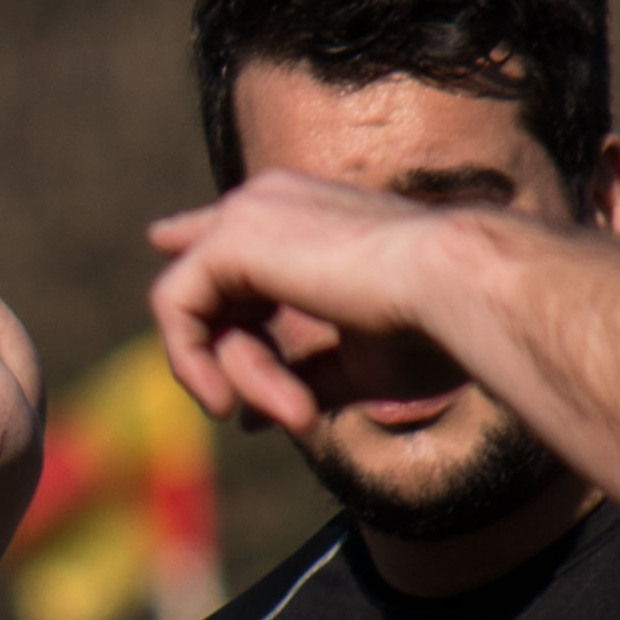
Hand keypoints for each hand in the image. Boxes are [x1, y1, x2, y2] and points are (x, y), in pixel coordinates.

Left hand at [146, 171, 507, 432]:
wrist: (456, 291)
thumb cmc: (432, 328)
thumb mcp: (359, 362)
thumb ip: (300, 377)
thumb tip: (247, 419)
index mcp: (307, 211)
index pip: (232, 221)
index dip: (194, 237)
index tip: (163, 238)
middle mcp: (272, 200)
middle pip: (215, 291)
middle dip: (245, 364)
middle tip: (297, 416)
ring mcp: (249, 211)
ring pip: (200, 310)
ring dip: (244, 376)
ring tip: (298, 409)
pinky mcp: (228, 238)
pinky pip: (177, 309)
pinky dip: (193, 362)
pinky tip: (226, 401)